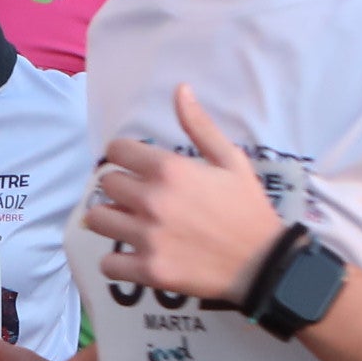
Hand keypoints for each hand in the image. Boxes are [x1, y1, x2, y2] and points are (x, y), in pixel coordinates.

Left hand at [82, 90, 292, 303]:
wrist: (264, 262)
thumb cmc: (247, 208)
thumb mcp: (231, 160)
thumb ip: (199, 126)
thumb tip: (180, 89)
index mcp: (170, 170)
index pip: (116, 151)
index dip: (123, 156)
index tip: (134, 166)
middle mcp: (152, 200)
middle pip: (106, 184)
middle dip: (119, 187)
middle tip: (137, 196)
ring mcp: (148, 237)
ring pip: (97, 220)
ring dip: (110, 219)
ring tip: (129, 222)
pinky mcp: (148, 270)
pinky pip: (108, 263)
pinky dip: (116, 261)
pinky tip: (132, 254)